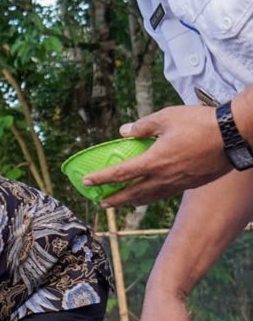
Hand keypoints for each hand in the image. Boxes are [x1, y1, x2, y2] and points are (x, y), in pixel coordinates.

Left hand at [81, 105, 229, 207]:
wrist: (234, 135)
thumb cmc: (200, 123)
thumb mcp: (167, 117)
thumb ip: (143, 126)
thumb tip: (124, 131)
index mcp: (154, 161)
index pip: (120, 173)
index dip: (101, 178)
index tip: (86, 182)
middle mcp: (163, 177)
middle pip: (131, 193)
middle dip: (114, 199)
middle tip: (101, 202)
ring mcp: (177, 183)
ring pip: (148, 197)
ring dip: (132, 201)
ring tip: (121, 203)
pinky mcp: (189, 184)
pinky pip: (164, 195)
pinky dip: (151, 197)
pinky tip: (148, 196)